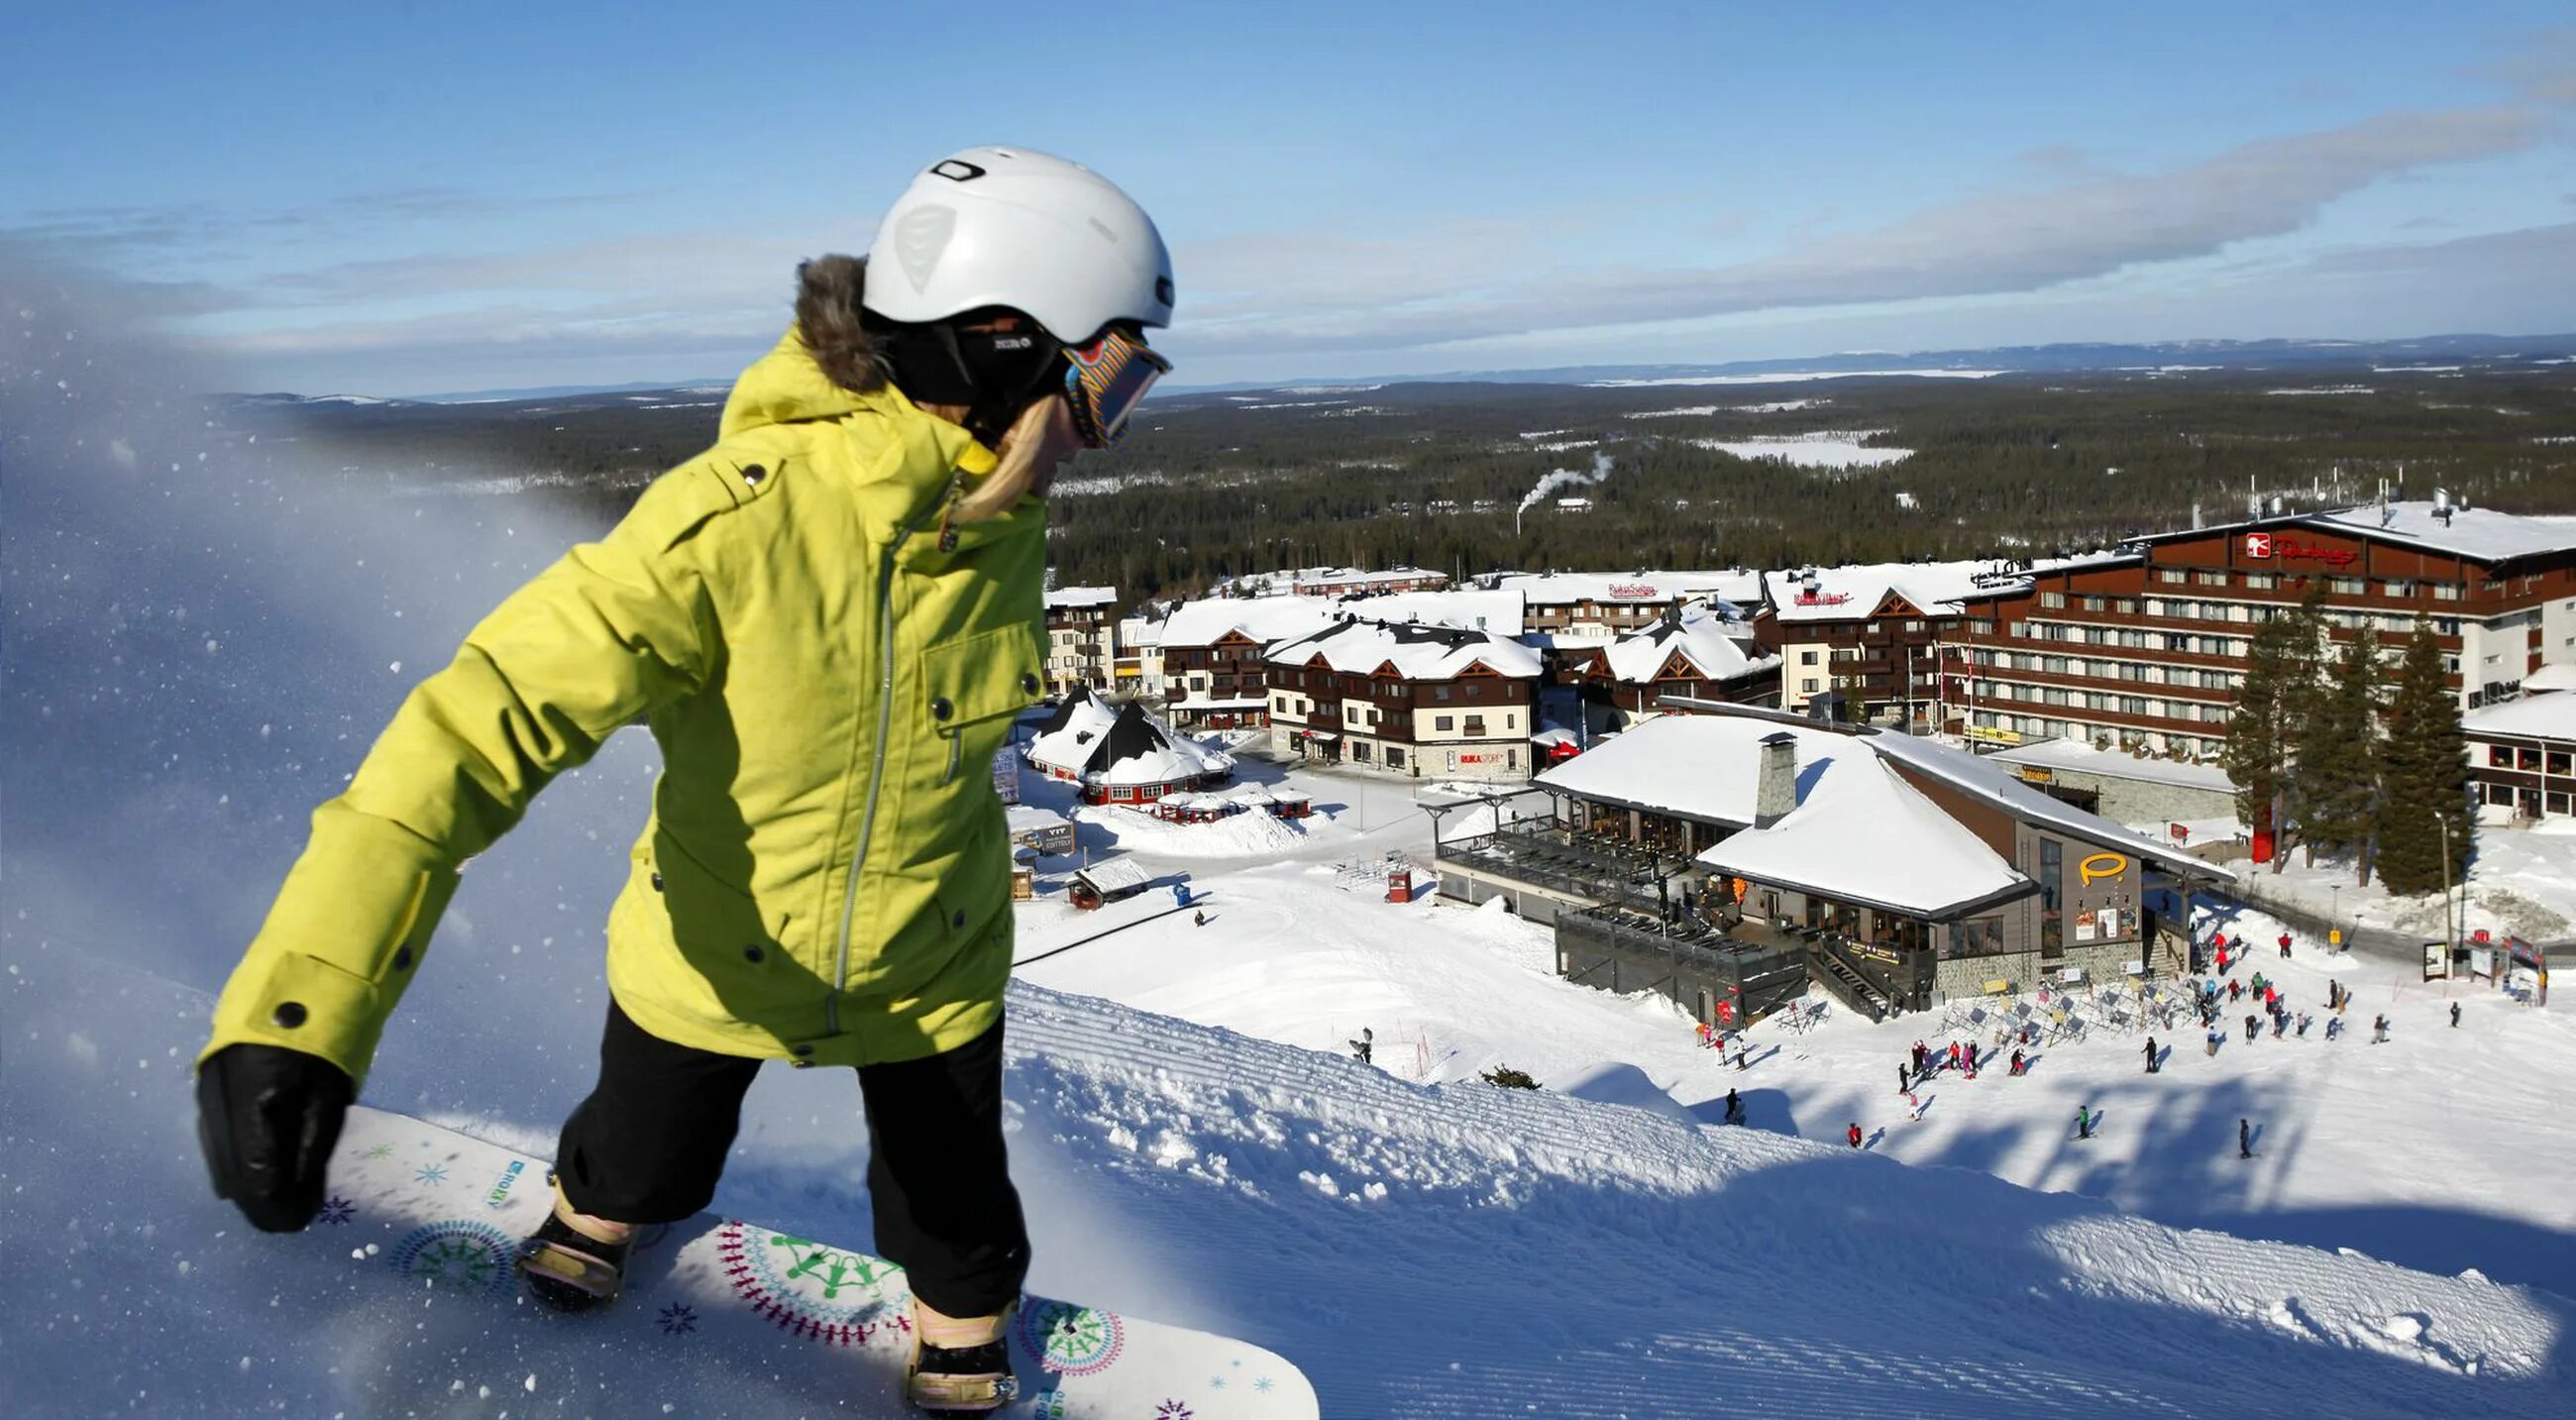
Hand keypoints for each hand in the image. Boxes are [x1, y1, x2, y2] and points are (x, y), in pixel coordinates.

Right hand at [196, 1043, 354, 1230]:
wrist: (297, 989)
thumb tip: (299, 1203)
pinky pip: (217, 1143)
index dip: (277, 1208)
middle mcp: (217, 1106)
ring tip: (282, 1194)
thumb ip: (311, 1152)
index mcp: (252, 1106)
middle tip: (294, 1214)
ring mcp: (205, 1098)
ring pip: (221, 1162)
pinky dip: (238, 1162)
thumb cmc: (325, 1046)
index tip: (300, 1223)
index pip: (257, 1177)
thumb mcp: (329, 1101)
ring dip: (248, 1183)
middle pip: (232, 1175)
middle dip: (262, 1201)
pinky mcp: (205, 1093)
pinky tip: (259, 1169)